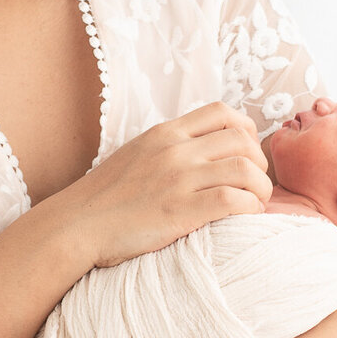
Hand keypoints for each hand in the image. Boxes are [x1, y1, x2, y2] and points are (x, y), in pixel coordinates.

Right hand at [59, 102, 272, 267]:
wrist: (76, 225)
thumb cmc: (104, 198)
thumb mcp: (136, 154)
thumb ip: (166, 147)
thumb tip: (197, 149)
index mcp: (164, 133)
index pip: (222, 112)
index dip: (246, 129)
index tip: (247, 152)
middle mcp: (174, 150)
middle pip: (241, 140)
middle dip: (259, 162)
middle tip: (256, 183)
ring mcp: (178, 179)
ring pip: (245, 169)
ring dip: (261, 187)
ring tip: (257, 202)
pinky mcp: (180, 210)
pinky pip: (232, 200)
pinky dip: (250, 207)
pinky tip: (246, 216)